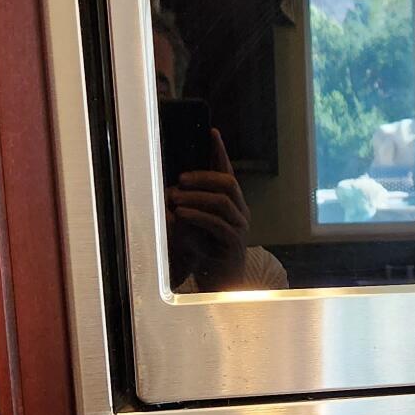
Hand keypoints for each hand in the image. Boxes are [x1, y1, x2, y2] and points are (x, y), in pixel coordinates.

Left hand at [167, 132, 250, 290]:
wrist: (219, 282)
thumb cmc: (206, 250)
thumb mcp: (196, 221)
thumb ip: (191, 203)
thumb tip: (173, 185)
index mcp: (232, 203)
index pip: (228, 171)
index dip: (220, 152)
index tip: (211, 132)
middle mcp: (240, 212)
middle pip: (228, 183)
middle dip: (203, 177)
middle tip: (180, 179)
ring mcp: (240, 228)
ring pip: (222, 201)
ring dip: (196, 197)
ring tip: (175, 198)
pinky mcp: (233, 244)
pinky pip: (217, 223)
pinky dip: (197, 216)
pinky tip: (180, 214)